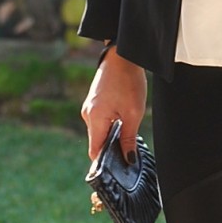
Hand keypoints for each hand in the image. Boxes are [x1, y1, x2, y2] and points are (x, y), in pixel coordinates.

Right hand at [81, 46, 147, 161]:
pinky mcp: (94, 101)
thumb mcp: (133, 113)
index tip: (119, 169)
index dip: (106, 163)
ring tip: (129, 132)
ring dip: (112, 135)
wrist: (122, 54)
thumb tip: (128, 160)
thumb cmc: (128, 80)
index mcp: (94, 119)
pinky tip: (124, 120)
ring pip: (100, 131)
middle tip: (130, 151)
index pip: (95, 152)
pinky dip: (111, 125)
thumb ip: (129, 139)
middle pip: (97, 142)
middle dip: (112, 149)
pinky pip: (100, 121)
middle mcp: (88, 114)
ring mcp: (90, 107)